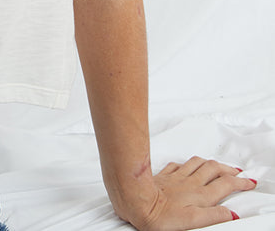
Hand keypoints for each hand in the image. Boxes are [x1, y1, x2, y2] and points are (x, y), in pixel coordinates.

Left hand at [121, 157, 256, 229]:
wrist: (135, 201)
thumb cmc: (160, 215)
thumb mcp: (192, 221)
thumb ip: (213, 216)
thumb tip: (231, 214)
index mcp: (199, 194)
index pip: (225, 185)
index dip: (239, 183)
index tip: (248, 182)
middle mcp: (189, 183)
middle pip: (214, 169)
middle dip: (228, 169)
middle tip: (238, 172)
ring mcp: (175, 177)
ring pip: (197, 163)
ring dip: (210, 162)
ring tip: (217, 164)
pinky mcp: (163, 175)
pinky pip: (178, 164)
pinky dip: (186, 164)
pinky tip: (185, 165)